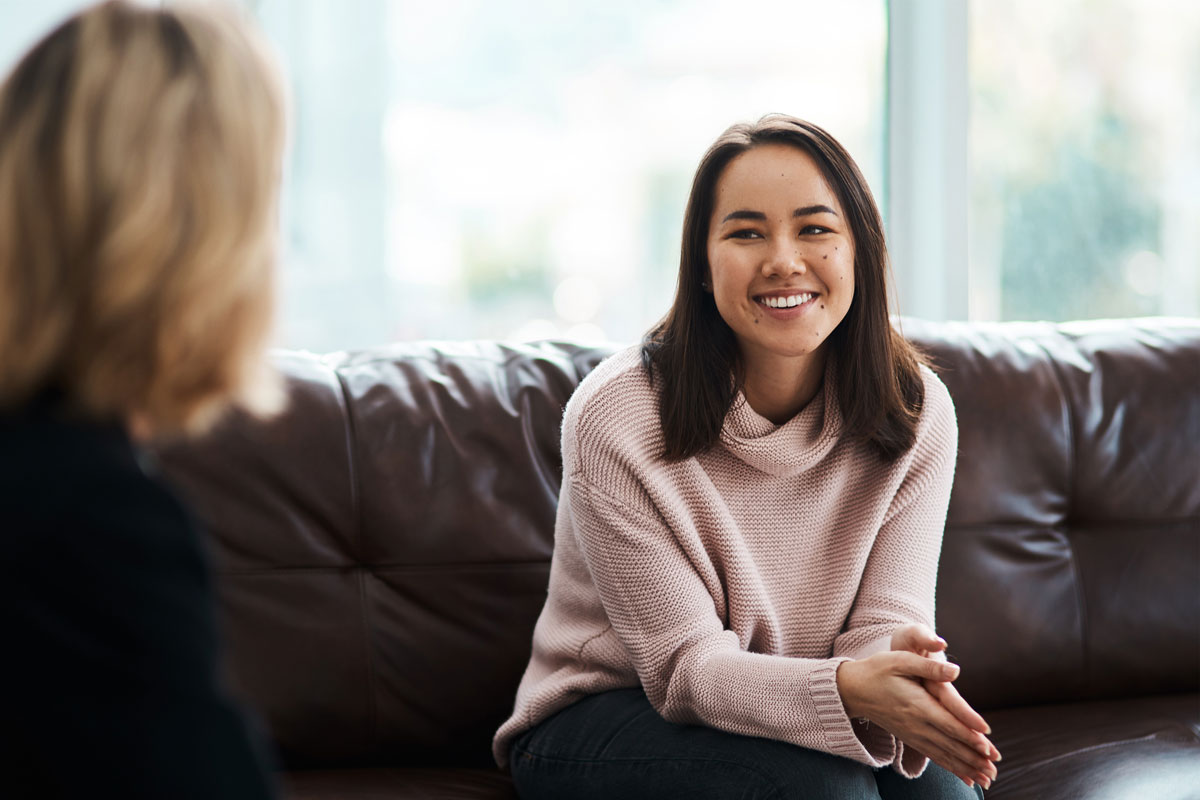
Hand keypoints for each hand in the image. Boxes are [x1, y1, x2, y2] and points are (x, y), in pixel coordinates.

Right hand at [836, 648, 999, 789]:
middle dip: (974, 757)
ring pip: (944, 754)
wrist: (852, 690)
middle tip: (995, 768)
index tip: (987, 745)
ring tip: (987, 779)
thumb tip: (956, 670)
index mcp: (917, 704)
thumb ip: (929, 666)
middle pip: (950, 744)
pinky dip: (952, 768)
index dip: (968, 734)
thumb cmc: (877, 670)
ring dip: (966, 767)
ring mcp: (913, 734)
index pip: (947, 723)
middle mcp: (916, 724)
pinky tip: (966, 778)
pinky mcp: (910, 738)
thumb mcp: (900, 660)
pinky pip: (934, 756)